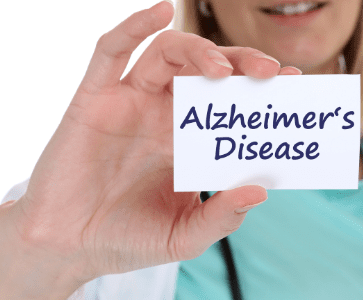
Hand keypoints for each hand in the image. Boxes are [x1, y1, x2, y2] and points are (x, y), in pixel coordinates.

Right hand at [0, 1, 300, 298]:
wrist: (68, 247)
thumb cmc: (128, 238)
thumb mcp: (184, 236)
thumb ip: (223, 217)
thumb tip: (261, 191)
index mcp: (189, 139)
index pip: (230, 100)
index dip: (260, 88)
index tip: (294, 83)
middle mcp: (163, 114)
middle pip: (207, 68)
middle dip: (241, 63)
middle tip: (270, 73)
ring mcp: (130, 102)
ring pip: (168, 54)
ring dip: (198, 50)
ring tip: (220, 68)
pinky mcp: (94, 99)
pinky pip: (110, 53)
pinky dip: (133, 27)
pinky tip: (159, 12)